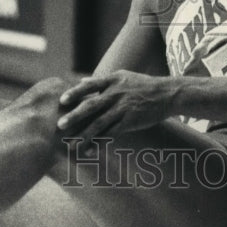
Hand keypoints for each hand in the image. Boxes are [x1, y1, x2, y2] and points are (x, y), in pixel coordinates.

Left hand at [56, 71, 177, 141]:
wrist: (167, 94)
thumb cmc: (143, 85)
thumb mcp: (123, 76)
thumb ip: (101, 81)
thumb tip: (82, 80)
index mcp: (113, 80)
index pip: (90, 85)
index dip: (75, 92)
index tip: (62, 100)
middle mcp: (116, 93)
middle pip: (92, 105)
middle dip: (75, 116)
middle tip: (60, 125)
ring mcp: (123, 108)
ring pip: (100, 123)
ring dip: (84, 134)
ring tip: (71, 144)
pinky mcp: (131, 121)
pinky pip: (112, 133)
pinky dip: (100, 142)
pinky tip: (90, 150)